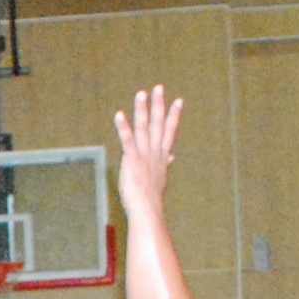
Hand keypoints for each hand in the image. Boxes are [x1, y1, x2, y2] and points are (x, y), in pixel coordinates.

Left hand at [113, 85, 183, 221]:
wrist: (148, 212)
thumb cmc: (151, 198)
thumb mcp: (160, 177)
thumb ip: (165, 163)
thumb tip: (171, 156)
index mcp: (161, 157)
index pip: (170, 132)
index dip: (174, 116)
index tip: (179, 100)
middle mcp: (155, 153)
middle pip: (158, 125)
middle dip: (159, 105)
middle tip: (159, 87)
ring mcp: (144, 156)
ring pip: (144, 128)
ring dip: (142, 110)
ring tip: (141, 93)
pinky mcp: (132, 161)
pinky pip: (127, 141)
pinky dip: (123, 127)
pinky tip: (119, 114)